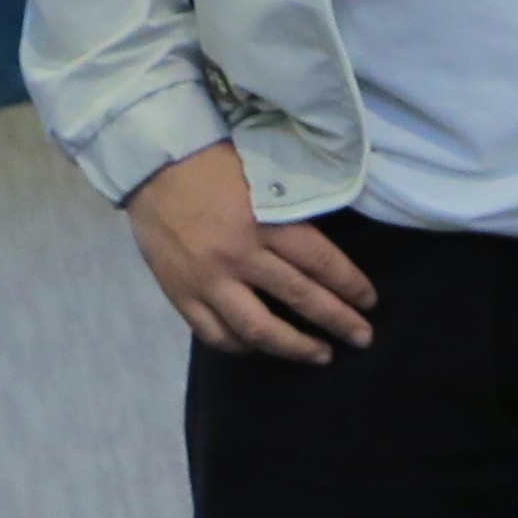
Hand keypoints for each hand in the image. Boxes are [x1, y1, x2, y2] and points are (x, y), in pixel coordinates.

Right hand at [123, 143, 379, 359]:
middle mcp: (238, 255)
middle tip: (362, 338)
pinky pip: (215, 334)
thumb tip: (323, 246)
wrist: (149, 163)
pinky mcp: (180, 294)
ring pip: (258, 329)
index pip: (319, 261)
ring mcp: (207, 280)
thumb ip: (289, 208)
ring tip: (321, 355)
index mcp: (263, 220)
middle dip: (338, 321)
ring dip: (295, 347)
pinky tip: (261, 347)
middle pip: (299, 298)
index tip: (369, 302)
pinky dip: (241, 346)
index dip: (350, 285)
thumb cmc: (211, 162)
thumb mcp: (260, 173)